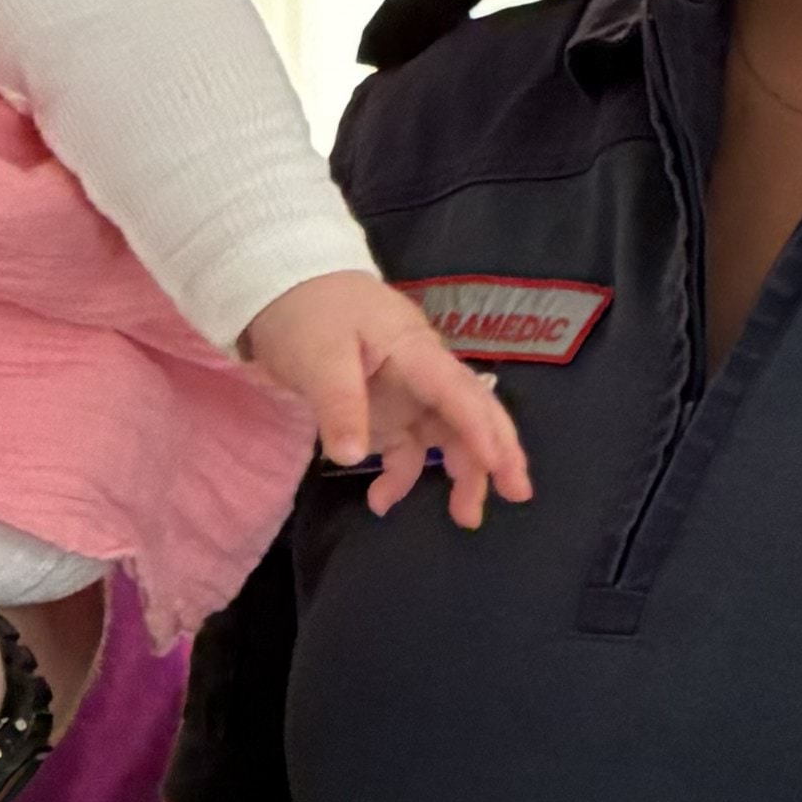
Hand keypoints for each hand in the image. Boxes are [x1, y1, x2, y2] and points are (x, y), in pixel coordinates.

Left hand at [244, 274, 534, 526]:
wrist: (285, 284)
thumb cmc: (308, 310)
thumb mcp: (317, 355)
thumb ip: (339, 403)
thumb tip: (353, 458)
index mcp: (413, 351)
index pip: (457, 392)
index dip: (481, 429)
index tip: (501, 466)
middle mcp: (421, 373)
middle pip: (469, 414)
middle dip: (496, 453)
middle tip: (517, 494)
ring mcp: (405, 394)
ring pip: (446, 435)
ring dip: (459, 473)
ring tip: (464, 517)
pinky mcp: (385, 410)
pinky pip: (405, 447)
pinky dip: (401, 476)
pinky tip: (380, 502)